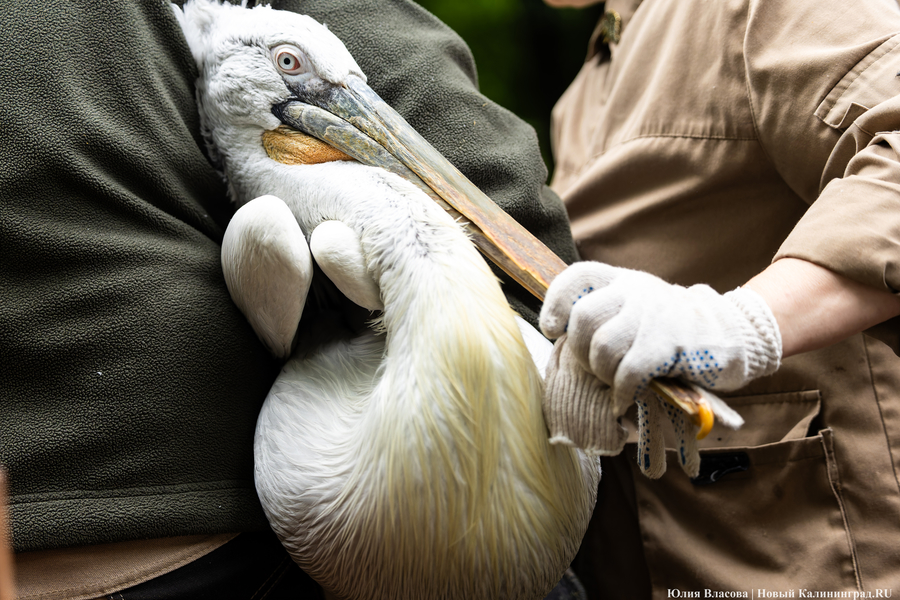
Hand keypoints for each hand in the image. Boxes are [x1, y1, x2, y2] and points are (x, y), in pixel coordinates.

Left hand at [539, 262, 780, 476]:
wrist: (733, 336)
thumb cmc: (675, 330)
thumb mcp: (641, 309)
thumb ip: (608, 315)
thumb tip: (564, 339)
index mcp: (625, 281)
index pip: (579, 277)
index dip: (556, 301)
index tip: (553, 329)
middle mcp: (638, 291)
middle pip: (584, 317)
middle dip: (580, 351)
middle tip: (593, 369)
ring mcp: (655, 315)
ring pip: (602, 347)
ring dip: (602, 374)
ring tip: (615, 384)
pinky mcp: (671, 344)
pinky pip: (629, 372)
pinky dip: (622, 392)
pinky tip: (626, 399)